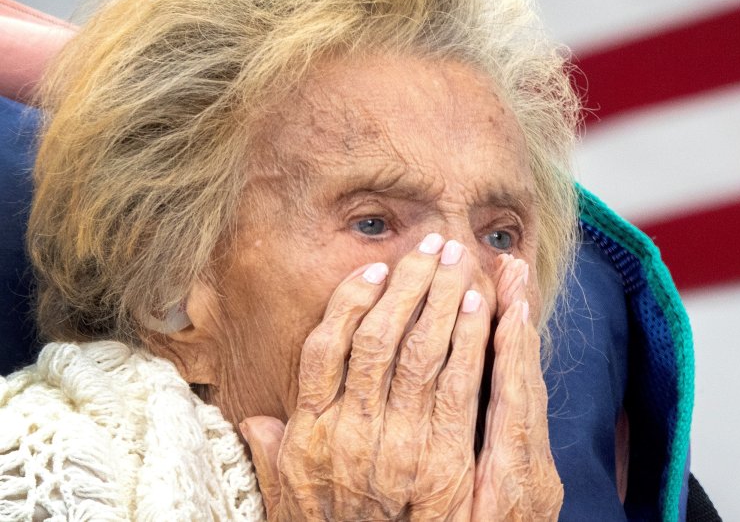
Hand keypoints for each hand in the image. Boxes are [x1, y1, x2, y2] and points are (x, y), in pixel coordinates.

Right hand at [239, 234, 561, 519]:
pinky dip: (471, 337)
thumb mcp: (291, 498)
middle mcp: (350, 431)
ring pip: (421, 348)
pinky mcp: (443, 457)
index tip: (373, 269)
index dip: (349, 301)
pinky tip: (482, 305)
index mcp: (311, 433)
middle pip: (378, 335)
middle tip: (429, 245)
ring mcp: (398, 442)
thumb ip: (277, 456)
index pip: (324, 348)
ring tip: (457, 259)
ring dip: (442, 296)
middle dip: (407, 283)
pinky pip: (459, 382)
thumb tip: (256, 422)